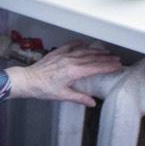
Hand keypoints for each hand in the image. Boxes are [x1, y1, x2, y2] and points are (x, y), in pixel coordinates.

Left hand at [5, 41, 120, 105]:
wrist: (27, 80)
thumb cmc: (43, 89)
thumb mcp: (62, 96)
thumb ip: (79, 98)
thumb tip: (92, 103)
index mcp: (74, 72)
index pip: (95, 68)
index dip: (108, 67)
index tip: (117, 66)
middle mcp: (70, 61)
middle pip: (92, 58)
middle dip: (106, 58)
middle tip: (117, 59)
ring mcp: (63, 56)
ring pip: (83, 52)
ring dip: (95, 51)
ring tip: (105, 52)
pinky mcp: (55, 53)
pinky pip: (69, 46)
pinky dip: (76, 44)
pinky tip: (82, 42)